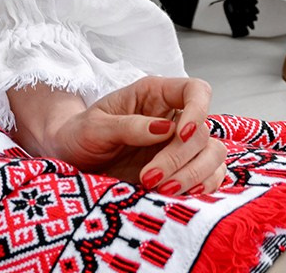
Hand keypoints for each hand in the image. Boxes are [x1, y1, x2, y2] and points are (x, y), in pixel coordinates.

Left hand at [8, 76, 227, 193]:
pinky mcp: (182, 172)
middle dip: (179, 159)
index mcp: (154, 95)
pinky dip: (201, 188)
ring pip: (213, 156)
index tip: (182, 134)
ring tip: (161, 191)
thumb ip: (127, 126)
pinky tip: (178, 196)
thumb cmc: (80, 135)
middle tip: (148, 178)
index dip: (199, 109)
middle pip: (204, 132)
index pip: (196, 90)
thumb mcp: (94, 127)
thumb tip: (165, 128)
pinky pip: (210, 178)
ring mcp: (180, 147)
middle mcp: (174, 118)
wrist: (71, 161)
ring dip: (193, 176)